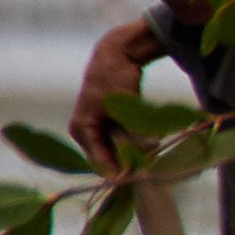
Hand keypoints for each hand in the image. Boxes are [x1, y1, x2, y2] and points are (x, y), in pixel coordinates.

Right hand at [70, 11, 169, 168]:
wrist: (116, 55)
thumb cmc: (116, 78)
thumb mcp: (125, 107)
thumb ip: (133, 131)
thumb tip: (144, 152)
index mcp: (81, 128)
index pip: (99, 161)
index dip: (119, 171)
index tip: (137, 179)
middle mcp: (84, 132)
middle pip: (108, 157)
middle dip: (128, 162)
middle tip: (150, 166)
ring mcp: (94, 128)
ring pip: (117, 150)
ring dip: (134, 152)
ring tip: (152, 151)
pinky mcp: (107, 123)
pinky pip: (121, 140)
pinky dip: (134, 142)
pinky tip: (150, 142)